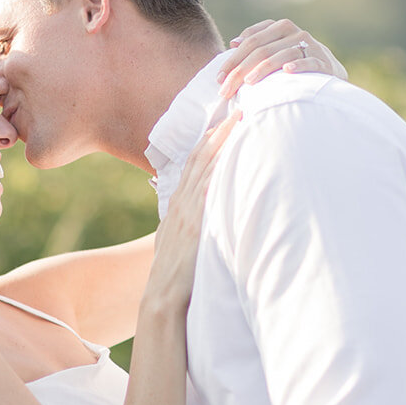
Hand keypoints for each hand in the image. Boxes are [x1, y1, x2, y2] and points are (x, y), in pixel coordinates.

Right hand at [146, 110, 238, 310]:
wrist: (163, 298)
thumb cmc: (174, 274)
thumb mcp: (175, 240)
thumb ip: (189, 223)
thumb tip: (202, 214)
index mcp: (178, 204)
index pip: (194, 161)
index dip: (209, 138)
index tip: (225, 118)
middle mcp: (181, 202)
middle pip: (200, 156)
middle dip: (220, 130)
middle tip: (239, 107)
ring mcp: (188, 212)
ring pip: (206, 166)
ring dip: (224, 141)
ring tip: (242, 120)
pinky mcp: (197, 225)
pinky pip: (209, 190)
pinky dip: (221, 170)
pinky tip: (235, 155)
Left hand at [219, 19, 347, 97]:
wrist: (330, 71)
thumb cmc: (295, 61)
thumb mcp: (275, 50)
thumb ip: (256, 45)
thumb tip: (233, 43)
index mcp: (280, 27)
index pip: (251, 41)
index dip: (233, 58)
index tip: (219, 77)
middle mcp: (294, 32)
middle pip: (261, 49)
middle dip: (240, 70)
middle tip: (225, 89)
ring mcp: (310, 45)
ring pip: (280, 54)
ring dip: (262, 69)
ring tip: (247, 83)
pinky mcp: (323, 61)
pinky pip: (308, 61)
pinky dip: (297, 65)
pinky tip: (286, 71)